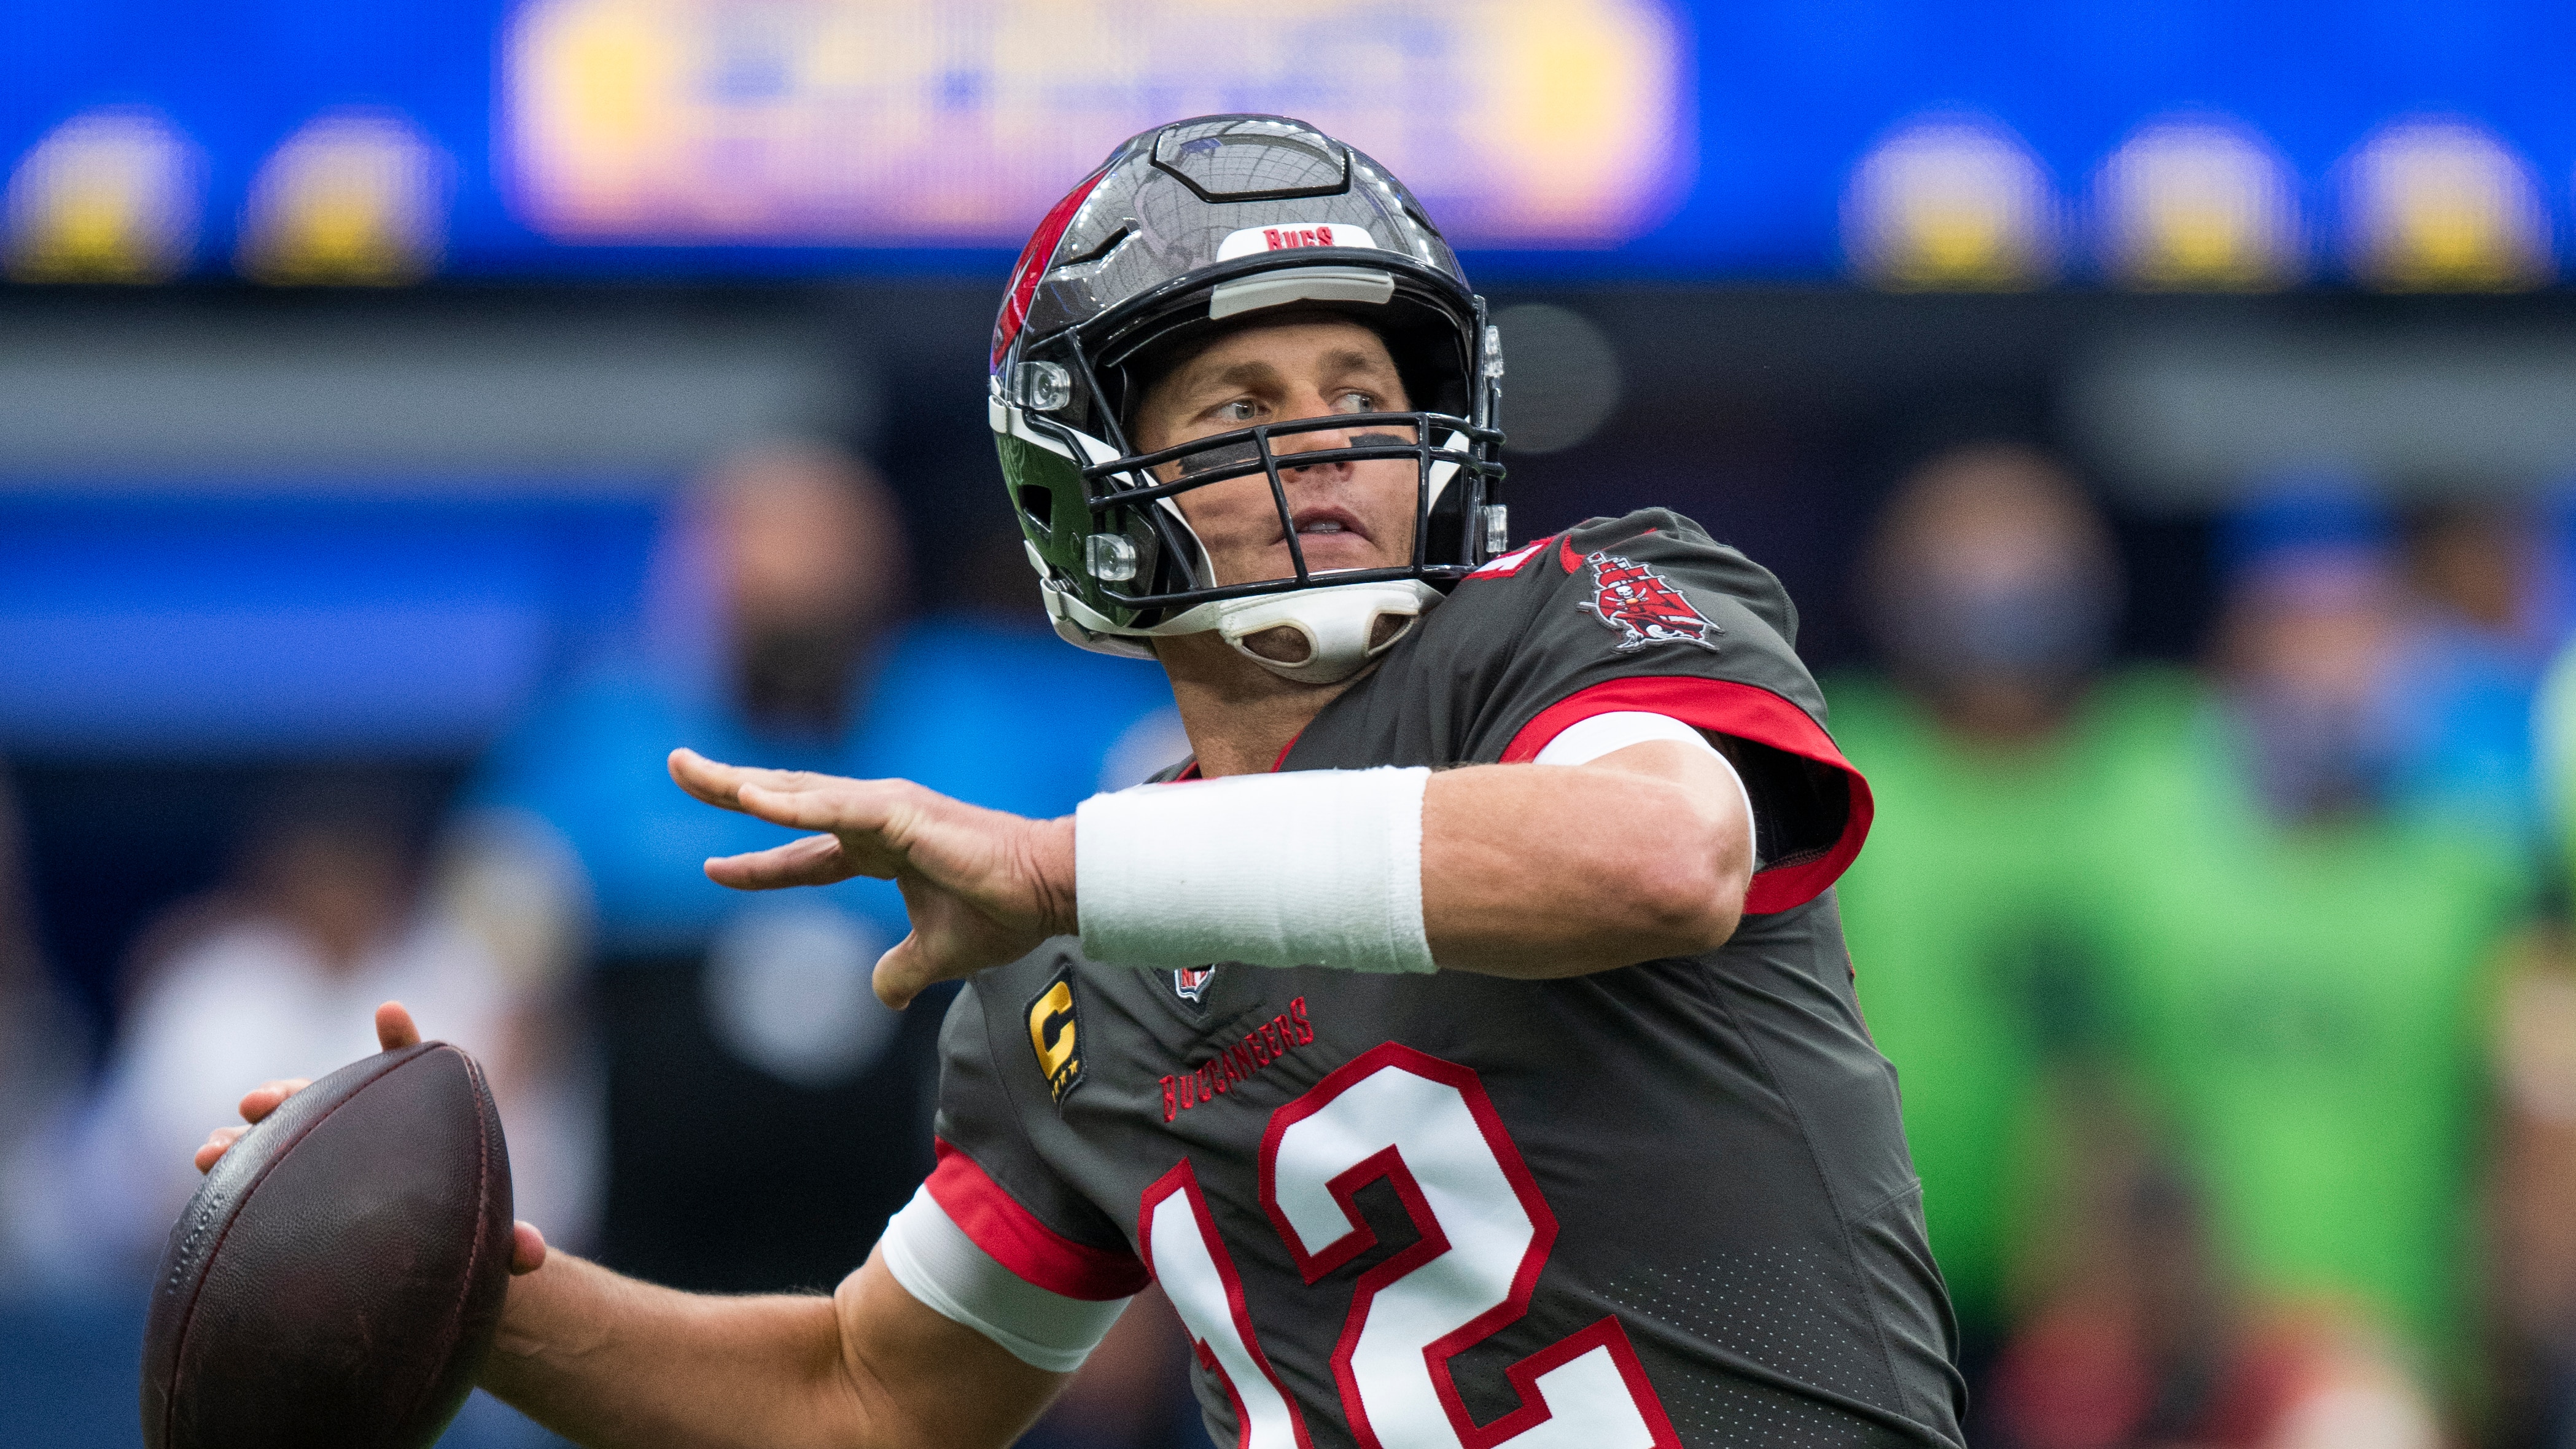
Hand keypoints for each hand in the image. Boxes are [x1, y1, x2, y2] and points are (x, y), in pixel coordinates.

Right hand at [193, 1000, 548, 1274]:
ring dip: (248, 1134)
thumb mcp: (488, 1243)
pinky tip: (204, 1171)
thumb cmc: (461, 1240)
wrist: (425, 1266)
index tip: (390, 1014)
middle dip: (292, 1093)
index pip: (412, 1071)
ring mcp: (323, 1155)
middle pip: (327, 1097)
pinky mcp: (293, 1189)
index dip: (402, 1042)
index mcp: (417, 1123)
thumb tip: (531, 1253)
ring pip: (283, 1132)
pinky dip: (230, 1171)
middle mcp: (363, 1129)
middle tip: (262, 1099)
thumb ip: (510, 1244)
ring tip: (213, 1145)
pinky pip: (257, 1173)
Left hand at [668, 748, 1077, 1007]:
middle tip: (678, 766)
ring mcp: (886, 810)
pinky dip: (788, 804)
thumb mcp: (937, 953)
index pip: (805, 855)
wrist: (1048, 894)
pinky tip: (746, 799)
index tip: (712, 869)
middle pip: (786, 801)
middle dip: (727, 786)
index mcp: (882, 847)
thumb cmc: (1003, 912)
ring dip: (739, 783)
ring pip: (797, 793)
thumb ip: (902, 971)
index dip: (758, 865)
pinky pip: (832, 809)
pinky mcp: (901, 814)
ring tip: (689, 771)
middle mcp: (877, 818)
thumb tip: (880, 995)